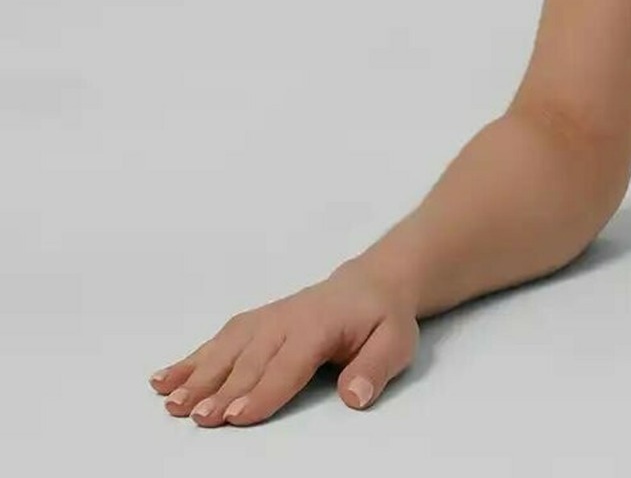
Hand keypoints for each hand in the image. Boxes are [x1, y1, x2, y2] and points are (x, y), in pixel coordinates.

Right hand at [148, 259, 418, 427]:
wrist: (372, 283)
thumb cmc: (381, 318)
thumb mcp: (396, 342)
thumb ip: (374, 368)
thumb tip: (354, 395)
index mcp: (320, 325)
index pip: (287, 363)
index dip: (262, 391)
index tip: (236, 416)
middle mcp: (286, 320)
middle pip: (249, 360)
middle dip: (221, 390)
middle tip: (195, 416)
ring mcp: (266, 320)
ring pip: (227, 348)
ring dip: (197, 376)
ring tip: (171, 403)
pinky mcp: (254, 323)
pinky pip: (219, 339)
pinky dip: (189, 359)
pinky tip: (164, 378)